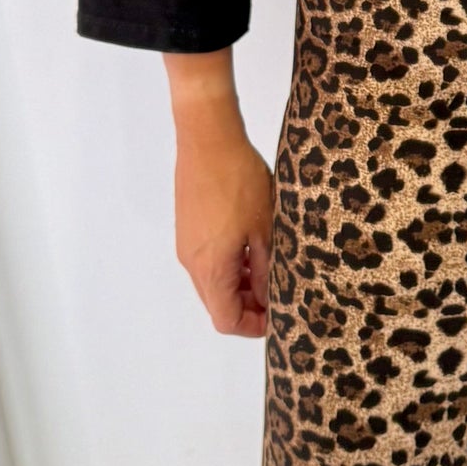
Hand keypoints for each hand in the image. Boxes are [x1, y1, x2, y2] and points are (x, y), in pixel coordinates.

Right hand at [172, 117, 273, 336]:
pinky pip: (208, 262)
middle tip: (280, 292)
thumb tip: (269, 301)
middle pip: (217, 304)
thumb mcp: (265, 229)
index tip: (279, 314)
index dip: (252, 326)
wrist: (208, 139)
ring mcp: (186, 245)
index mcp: (210, 267)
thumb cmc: (240, 182)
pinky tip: (253, 247)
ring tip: (271, 268)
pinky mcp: (188, 228)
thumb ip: (267, 271)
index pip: (225, 319)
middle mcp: (192, 262)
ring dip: (241, 285)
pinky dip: (230, 266)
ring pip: (213, 283)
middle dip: (249, 306)